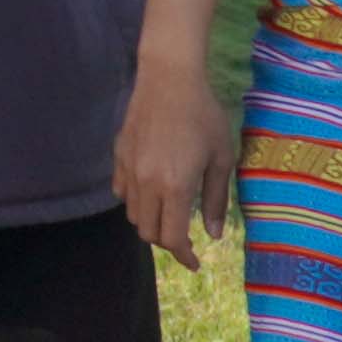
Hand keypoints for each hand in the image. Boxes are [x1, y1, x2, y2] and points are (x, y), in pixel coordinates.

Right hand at [113, 55, 236, 267]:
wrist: (169, 78)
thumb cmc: (204, 115)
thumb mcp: (221, 158)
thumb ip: (216, 199)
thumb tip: (213, 235)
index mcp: (175, 187)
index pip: (172, 238)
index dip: (184, 256)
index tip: (195, 263)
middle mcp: (147, 184)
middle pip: (149, 232)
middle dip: (168, 242)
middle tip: (186, 239)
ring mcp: (129, 170)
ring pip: (133, 215)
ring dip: (151, 223)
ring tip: (169, 216)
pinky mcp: (120, 156)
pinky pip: (122, 193)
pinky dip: (136, 202)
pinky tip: (151, 192)